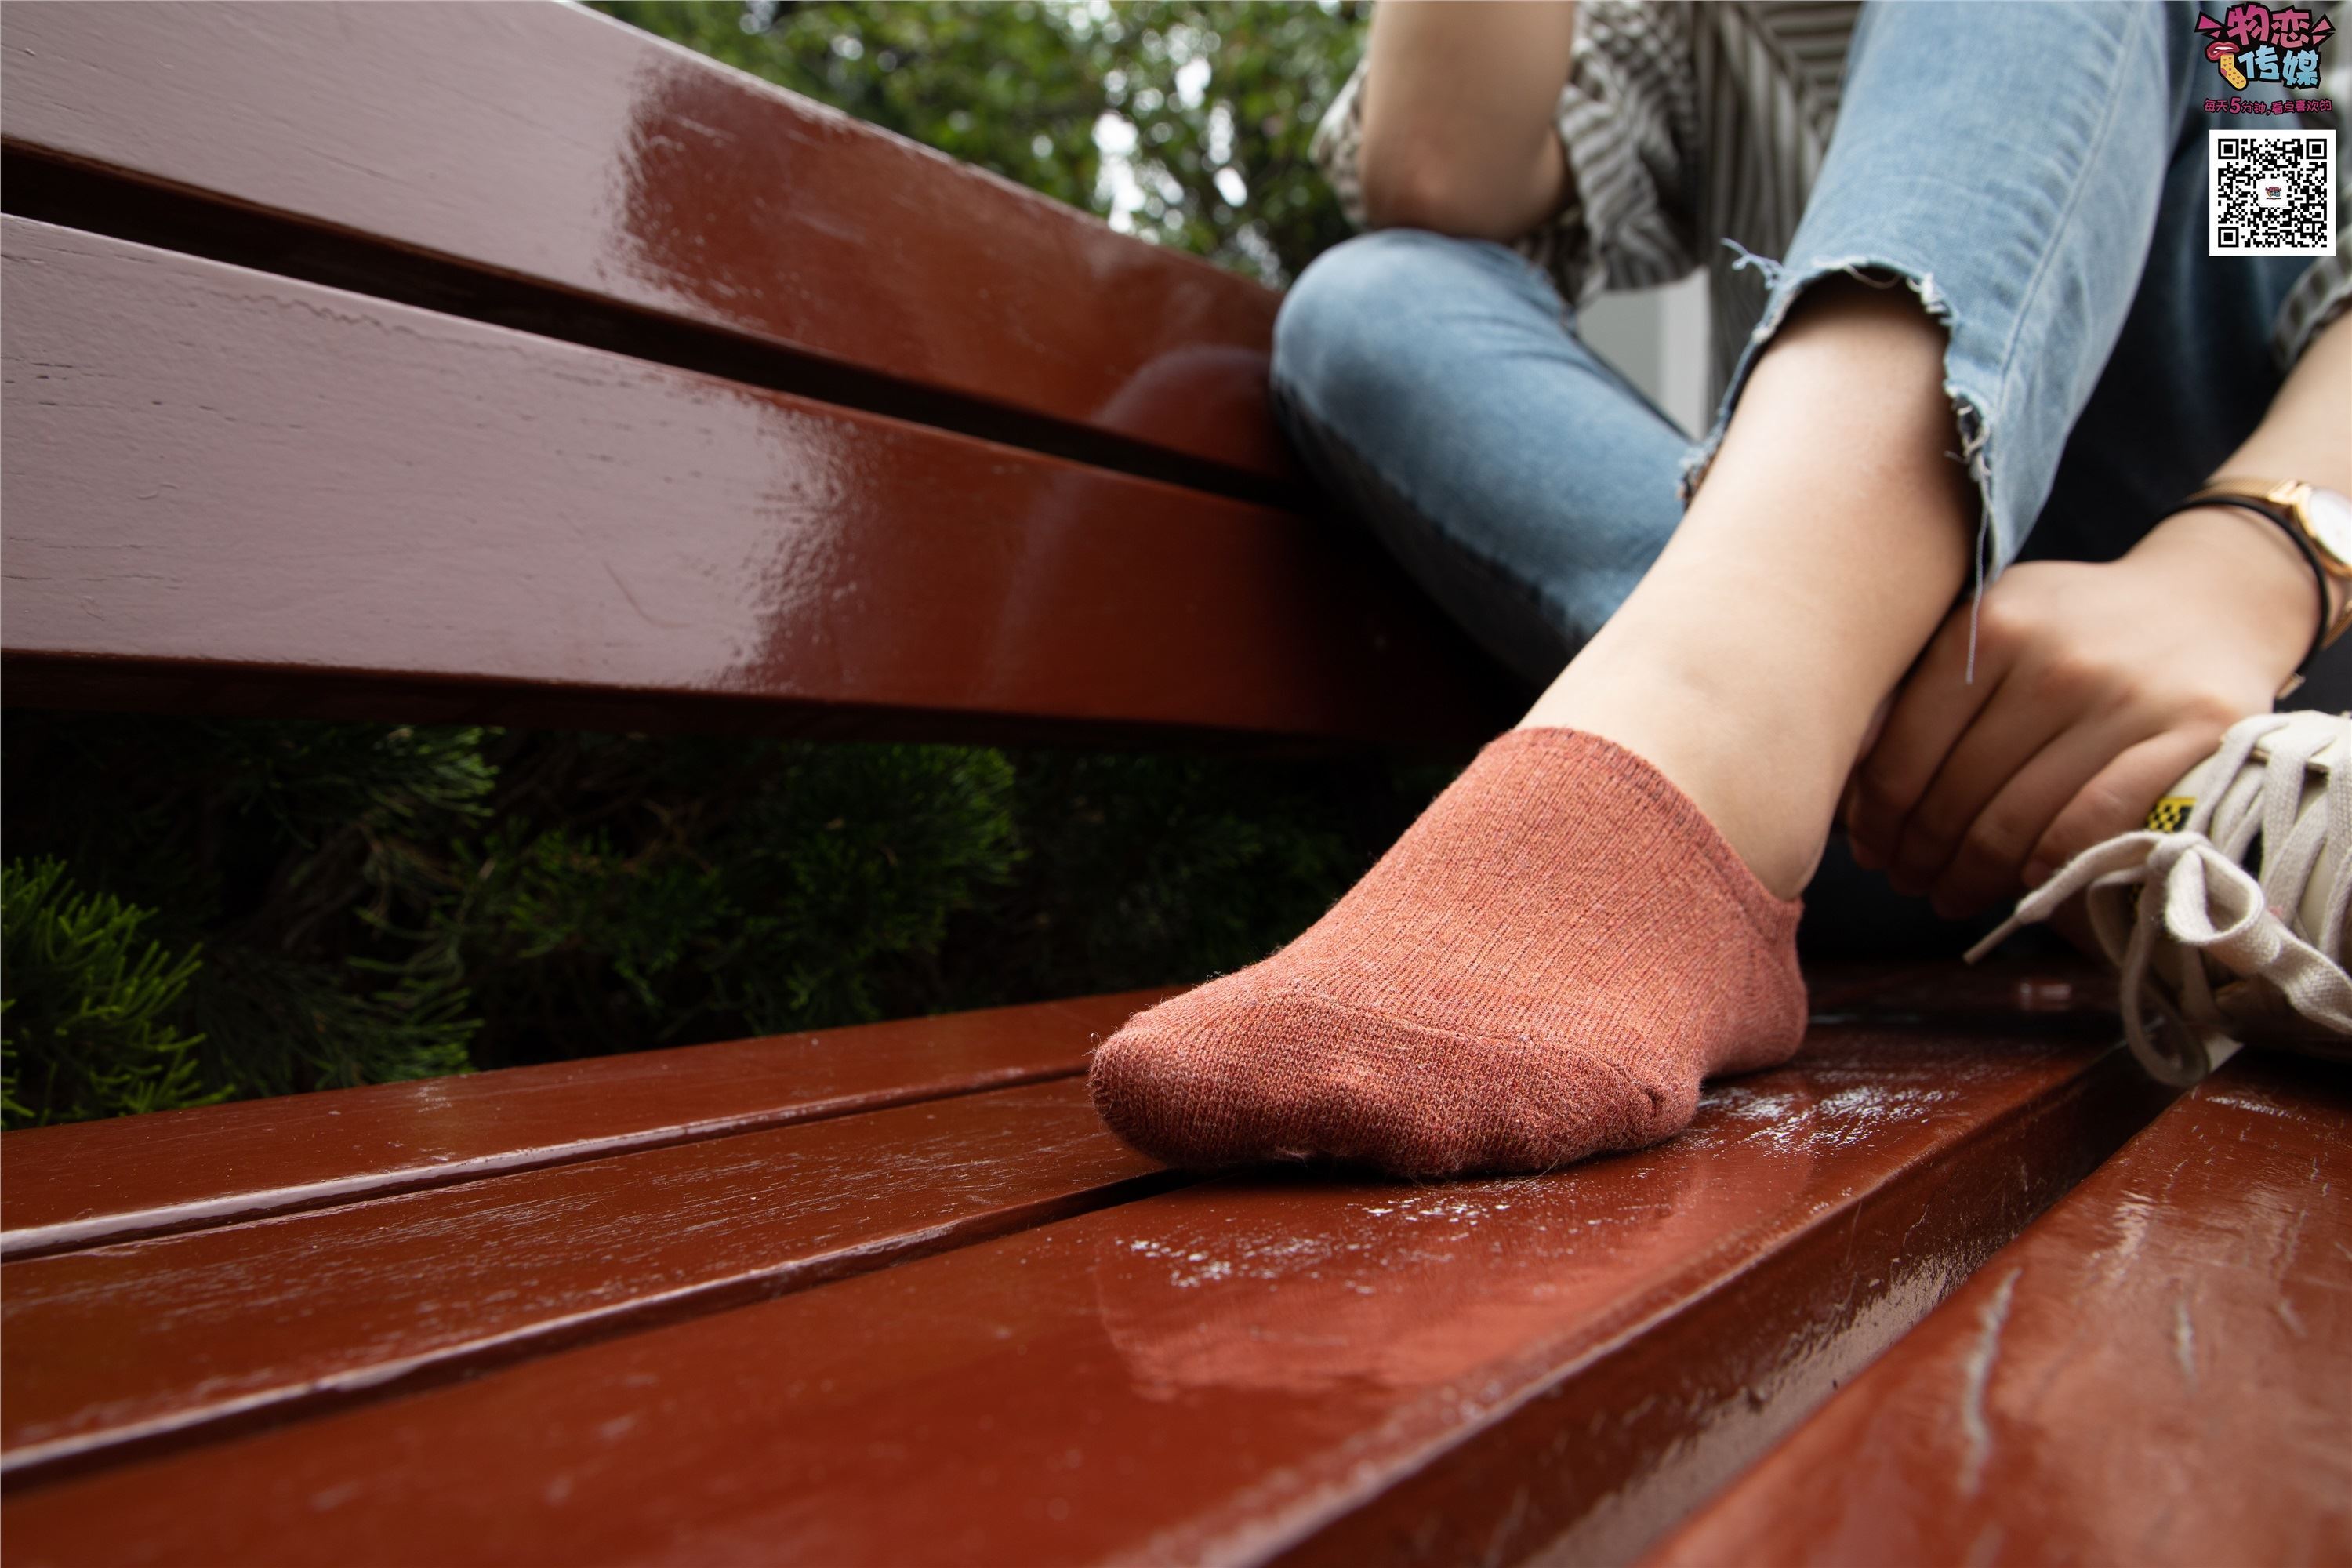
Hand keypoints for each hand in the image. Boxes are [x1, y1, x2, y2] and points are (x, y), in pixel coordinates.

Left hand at [1842, 506, 2313, 918]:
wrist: (2210, 599)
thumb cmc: (2073, 629)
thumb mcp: (1994, 626)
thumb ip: (1923, 687)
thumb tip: (1846, 784)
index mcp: (1994, 626)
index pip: (1905, 749)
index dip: (1876, 817)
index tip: (1866, 849)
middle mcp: (2056, 660)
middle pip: (1956, 794)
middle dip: (1917, 854)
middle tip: (1905, 881)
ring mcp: (2129, 696)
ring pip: (2018, 821)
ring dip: (1971, 875)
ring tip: (1949, 894)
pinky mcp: (2195, 731)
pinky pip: (2097, 821)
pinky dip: (2050, 864)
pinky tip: (2023, 885)